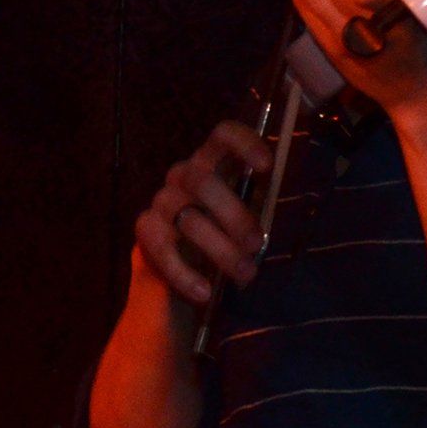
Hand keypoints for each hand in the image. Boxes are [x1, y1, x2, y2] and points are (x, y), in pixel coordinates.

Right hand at [134, 121, 271, 303]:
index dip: (243, 143)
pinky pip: (163, 249)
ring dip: (220, 249)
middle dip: (233, 214)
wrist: (185, 271)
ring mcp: (162, 202)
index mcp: (212, 163)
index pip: (222, 135)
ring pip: (188, 218)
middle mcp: (183, 176)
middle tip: (256, 244)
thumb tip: (280, 219)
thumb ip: (258, 209)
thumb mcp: (245, 219)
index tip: (266, 167)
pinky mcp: (146, 231)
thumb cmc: (225, 235)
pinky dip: (185, 274)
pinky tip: (205, 292)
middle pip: (201, 180)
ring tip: (245, 275)